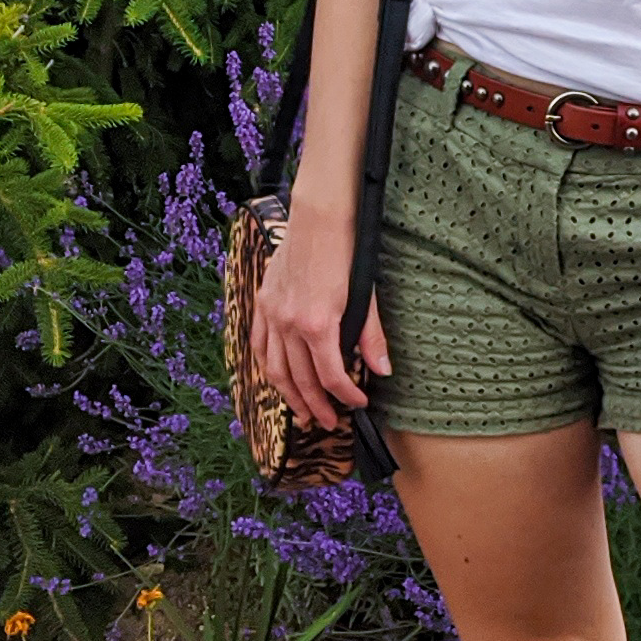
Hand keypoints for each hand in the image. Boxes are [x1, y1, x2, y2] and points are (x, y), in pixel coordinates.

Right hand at [250, 197, 390, 429]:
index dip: (346, 396)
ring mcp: (272, 314)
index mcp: (318, 324)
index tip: (359, 404)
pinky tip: (276, 379)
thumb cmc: (346, 251)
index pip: (331, 376)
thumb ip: (370, 337)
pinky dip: (267, 367)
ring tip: (303, 413)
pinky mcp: (262, 302)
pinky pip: (258, 345)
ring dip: (290, 396)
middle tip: (330, 423)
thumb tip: (381, 371)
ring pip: (274, 369)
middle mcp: (289, 324)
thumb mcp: (366, 295)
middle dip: (317, 406)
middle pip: (301, 379)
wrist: (318, 217)